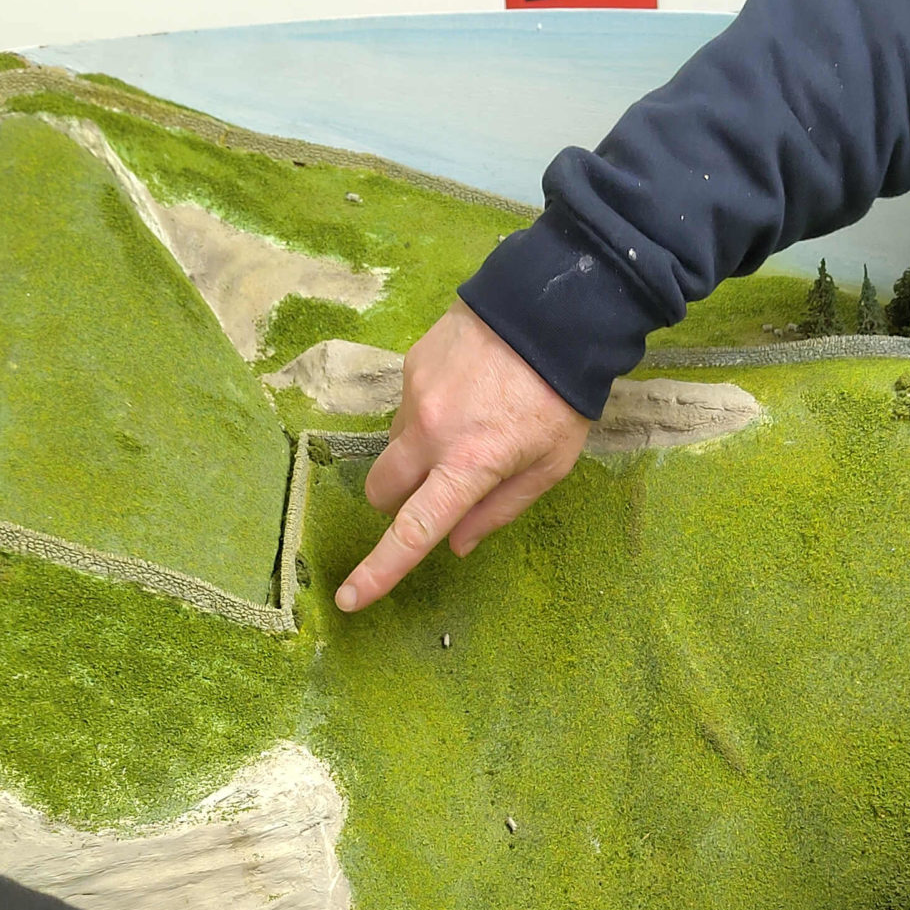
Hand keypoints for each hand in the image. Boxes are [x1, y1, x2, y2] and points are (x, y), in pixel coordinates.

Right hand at [334, 302, 592, 611]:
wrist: (552, 311)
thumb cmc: (560, 398)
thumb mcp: (550, 466)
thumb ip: (500, 510)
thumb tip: (457, 544)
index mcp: (468, 467)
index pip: (413, 531)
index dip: (379, 570)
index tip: (349, 598)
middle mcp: (430, 433)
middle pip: (383, 491)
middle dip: (398, 503)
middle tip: (434, 491)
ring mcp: (415, 396)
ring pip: (395, 447)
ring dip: (417, 454)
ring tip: (467, 426)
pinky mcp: (411, 365)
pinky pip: (405, 407)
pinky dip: (427, 414)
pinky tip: (464, 393)